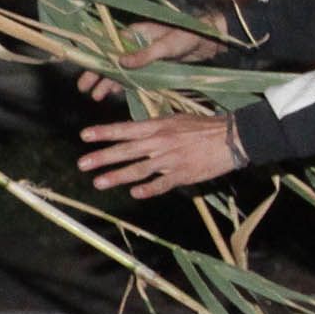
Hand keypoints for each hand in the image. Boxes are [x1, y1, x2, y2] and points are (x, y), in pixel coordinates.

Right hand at [73, 19, 219, 100]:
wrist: (209, 41)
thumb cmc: (188, 36)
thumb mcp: (166, 45)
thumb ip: (144, 55)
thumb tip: (121, 62)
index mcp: (136, 33)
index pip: (109, 46)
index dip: (96, 60)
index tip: (86, 72)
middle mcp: (136, 43)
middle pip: (111, 60)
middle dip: (98, 74)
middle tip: (84, 88)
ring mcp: (143, 56)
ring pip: (120, 70)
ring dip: (109, 82)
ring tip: (97, 96)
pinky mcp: (152, 66)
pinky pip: (133, 76)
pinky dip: (123, 84)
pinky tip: (115, 93)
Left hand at [77, 110, 243, 198]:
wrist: (232, 137)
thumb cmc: (203, 127)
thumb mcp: (176, 119)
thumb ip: (154, 127)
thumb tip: (133, 132)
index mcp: (158, 126)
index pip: (126, 129)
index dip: (104, 132)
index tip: (84, 136)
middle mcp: (161, 142)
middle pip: (126, 150)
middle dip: (102, 157)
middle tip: (82, 163)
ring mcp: (171, 159)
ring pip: (139, 169)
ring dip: (117, 176)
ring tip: (98, 182)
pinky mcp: (183, 175)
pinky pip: (162, 184)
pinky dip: (149, 189)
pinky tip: (135, 193)